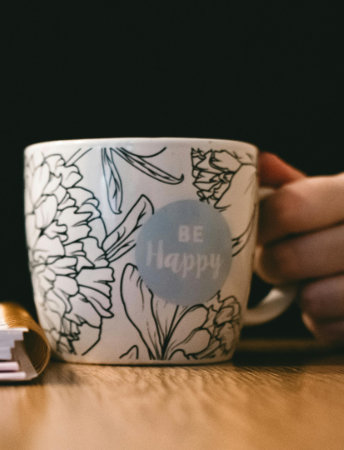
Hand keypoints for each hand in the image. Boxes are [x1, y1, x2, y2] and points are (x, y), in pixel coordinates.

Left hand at [256, 152, 343, 343]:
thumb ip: (295, 185)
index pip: (289, 208)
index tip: (258, 232)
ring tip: (310, 281)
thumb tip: (257, 164)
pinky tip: (333, 304)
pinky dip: (322, 321)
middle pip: (287, 260)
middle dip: (271, 264)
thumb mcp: (335, 195)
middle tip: (276, 261)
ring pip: (311, 300)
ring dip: (301, 295)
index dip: (262, 225)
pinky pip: (327, 329)